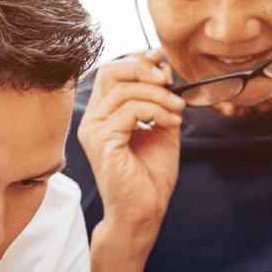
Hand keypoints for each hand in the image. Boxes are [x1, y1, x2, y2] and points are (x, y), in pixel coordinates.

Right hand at [79, 50, 184, 233]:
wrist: (144, 211)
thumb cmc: (150, 176)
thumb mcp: (162, 129)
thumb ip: (161, 101)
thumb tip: (165, 70)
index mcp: (104, 114)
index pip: (111, 73)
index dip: (136, 60)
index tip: (161, 60)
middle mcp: (93, 119)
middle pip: (109, 72)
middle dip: (142, 69)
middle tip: (168, 80)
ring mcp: (94, 130)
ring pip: (124, 91)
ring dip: (158, 95)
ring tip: (178, 108)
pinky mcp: (101, 141)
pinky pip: (129, 111)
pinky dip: (155, 110)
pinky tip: (171, 122)